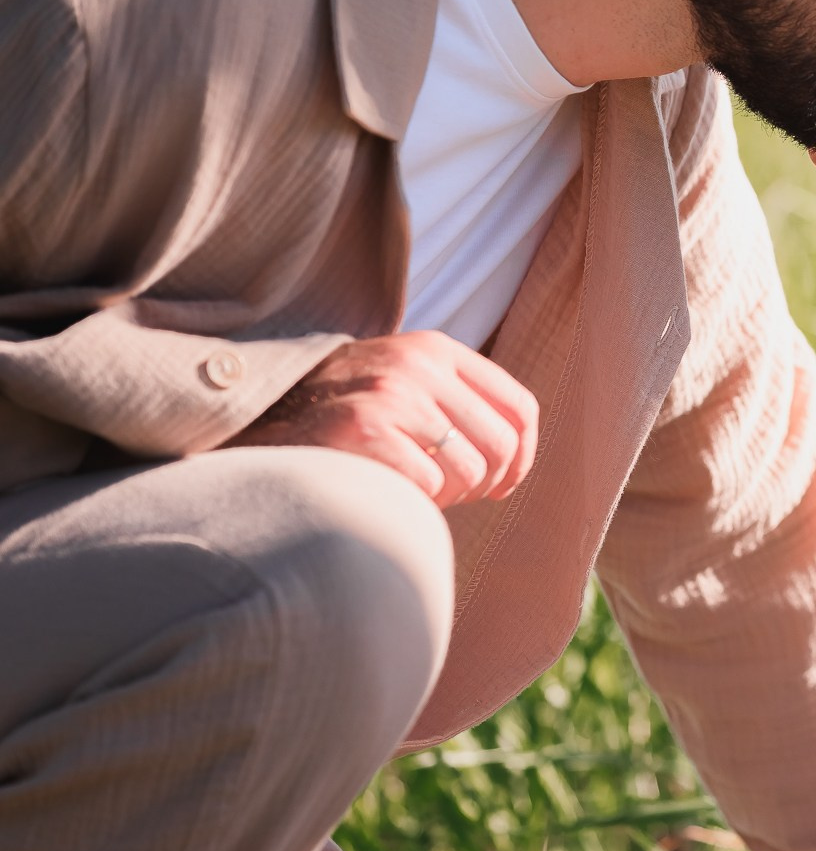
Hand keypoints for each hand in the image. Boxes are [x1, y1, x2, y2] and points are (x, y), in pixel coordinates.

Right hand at [229, 332, 539, 507]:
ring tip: (414, 488)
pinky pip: (426, 486)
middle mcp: (419, 365)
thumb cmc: (342, 412)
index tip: (505, 483)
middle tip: (454, 495)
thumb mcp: (404, 384)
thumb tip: (518, 458)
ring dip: (447, 496)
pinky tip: (385, 489)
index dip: (523, 455)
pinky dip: (412, 500)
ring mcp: (391, 395)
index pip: (520, 406)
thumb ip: (457, 402)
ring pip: (469, 471)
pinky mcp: (363, 429)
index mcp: (437, 350)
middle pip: (501, 445)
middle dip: (486, 483)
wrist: (257, 417)